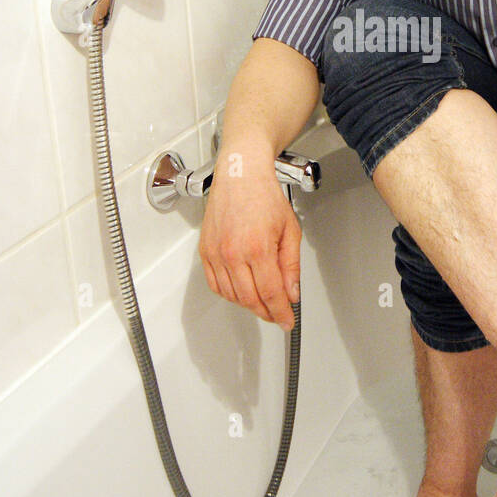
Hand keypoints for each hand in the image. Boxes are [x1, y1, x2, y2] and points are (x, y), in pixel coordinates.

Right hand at [199, 150, 300, 330]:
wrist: (240, 175)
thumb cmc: (265, 196)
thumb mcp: (290, 230)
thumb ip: (291, 266)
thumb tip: (291, 293)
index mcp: (257, 248)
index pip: (271, 294)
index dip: (281, 313)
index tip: (287, 321)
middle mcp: (233, 253)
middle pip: (250, 300)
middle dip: (266, 312)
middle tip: (278, 314)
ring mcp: (216, 253)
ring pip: (231, 296)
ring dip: (249, 305)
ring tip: (263, 302)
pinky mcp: (205, 251)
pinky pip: (215, 284)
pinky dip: (229, 294)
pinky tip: (242, 291)